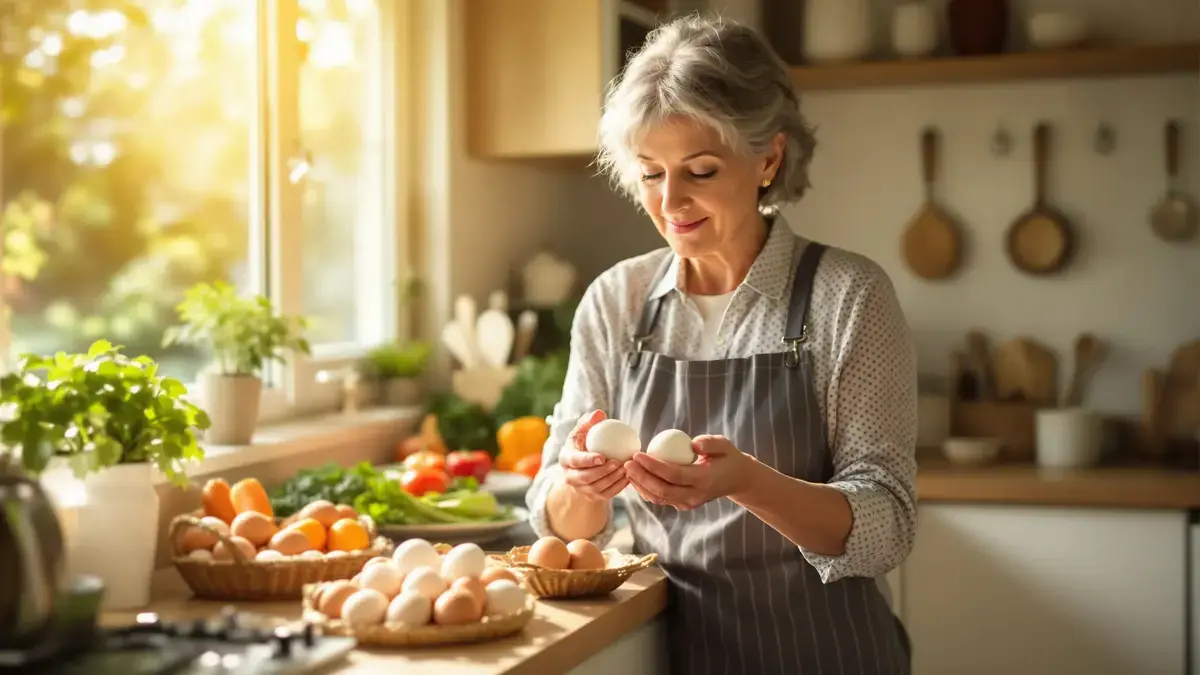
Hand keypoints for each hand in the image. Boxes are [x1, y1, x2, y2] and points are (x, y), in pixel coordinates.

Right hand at [558, 410, 628, 501]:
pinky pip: (605, 495)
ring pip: (596, 488)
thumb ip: (589, 422)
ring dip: (612, 480)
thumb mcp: (583, 430)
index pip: (574, 461)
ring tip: (626, 470)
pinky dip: (617, 487)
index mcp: (565, 459)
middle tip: (618, 463)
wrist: (583, 464)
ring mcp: (580, 489)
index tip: (602, 457)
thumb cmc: (585, 442)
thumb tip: (599, 413)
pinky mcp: (591, 497)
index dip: (587, 461)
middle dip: (602, 472)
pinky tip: (628, 478)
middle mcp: (569, 477)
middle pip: (585, 478)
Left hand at [624, 434, 758, 510]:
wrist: (737, 479)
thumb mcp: (724, 445)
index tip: (638, 454)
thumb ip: (710, 443)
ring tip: (627, 469)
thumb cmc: (728, 457)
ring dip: (640, 485)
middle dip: (641, 477)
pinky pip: (661, 499)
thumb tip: (692, 444)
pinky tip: (636, 477)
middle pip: (661, 490)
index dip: (653, 466)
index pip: (673, 475)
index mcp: (704, 480)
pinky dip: (646, 489)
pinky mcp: (683, 504)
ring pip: (658, 498)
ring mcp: (688, 503)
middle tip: (627, 462)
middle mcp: (694, 495)